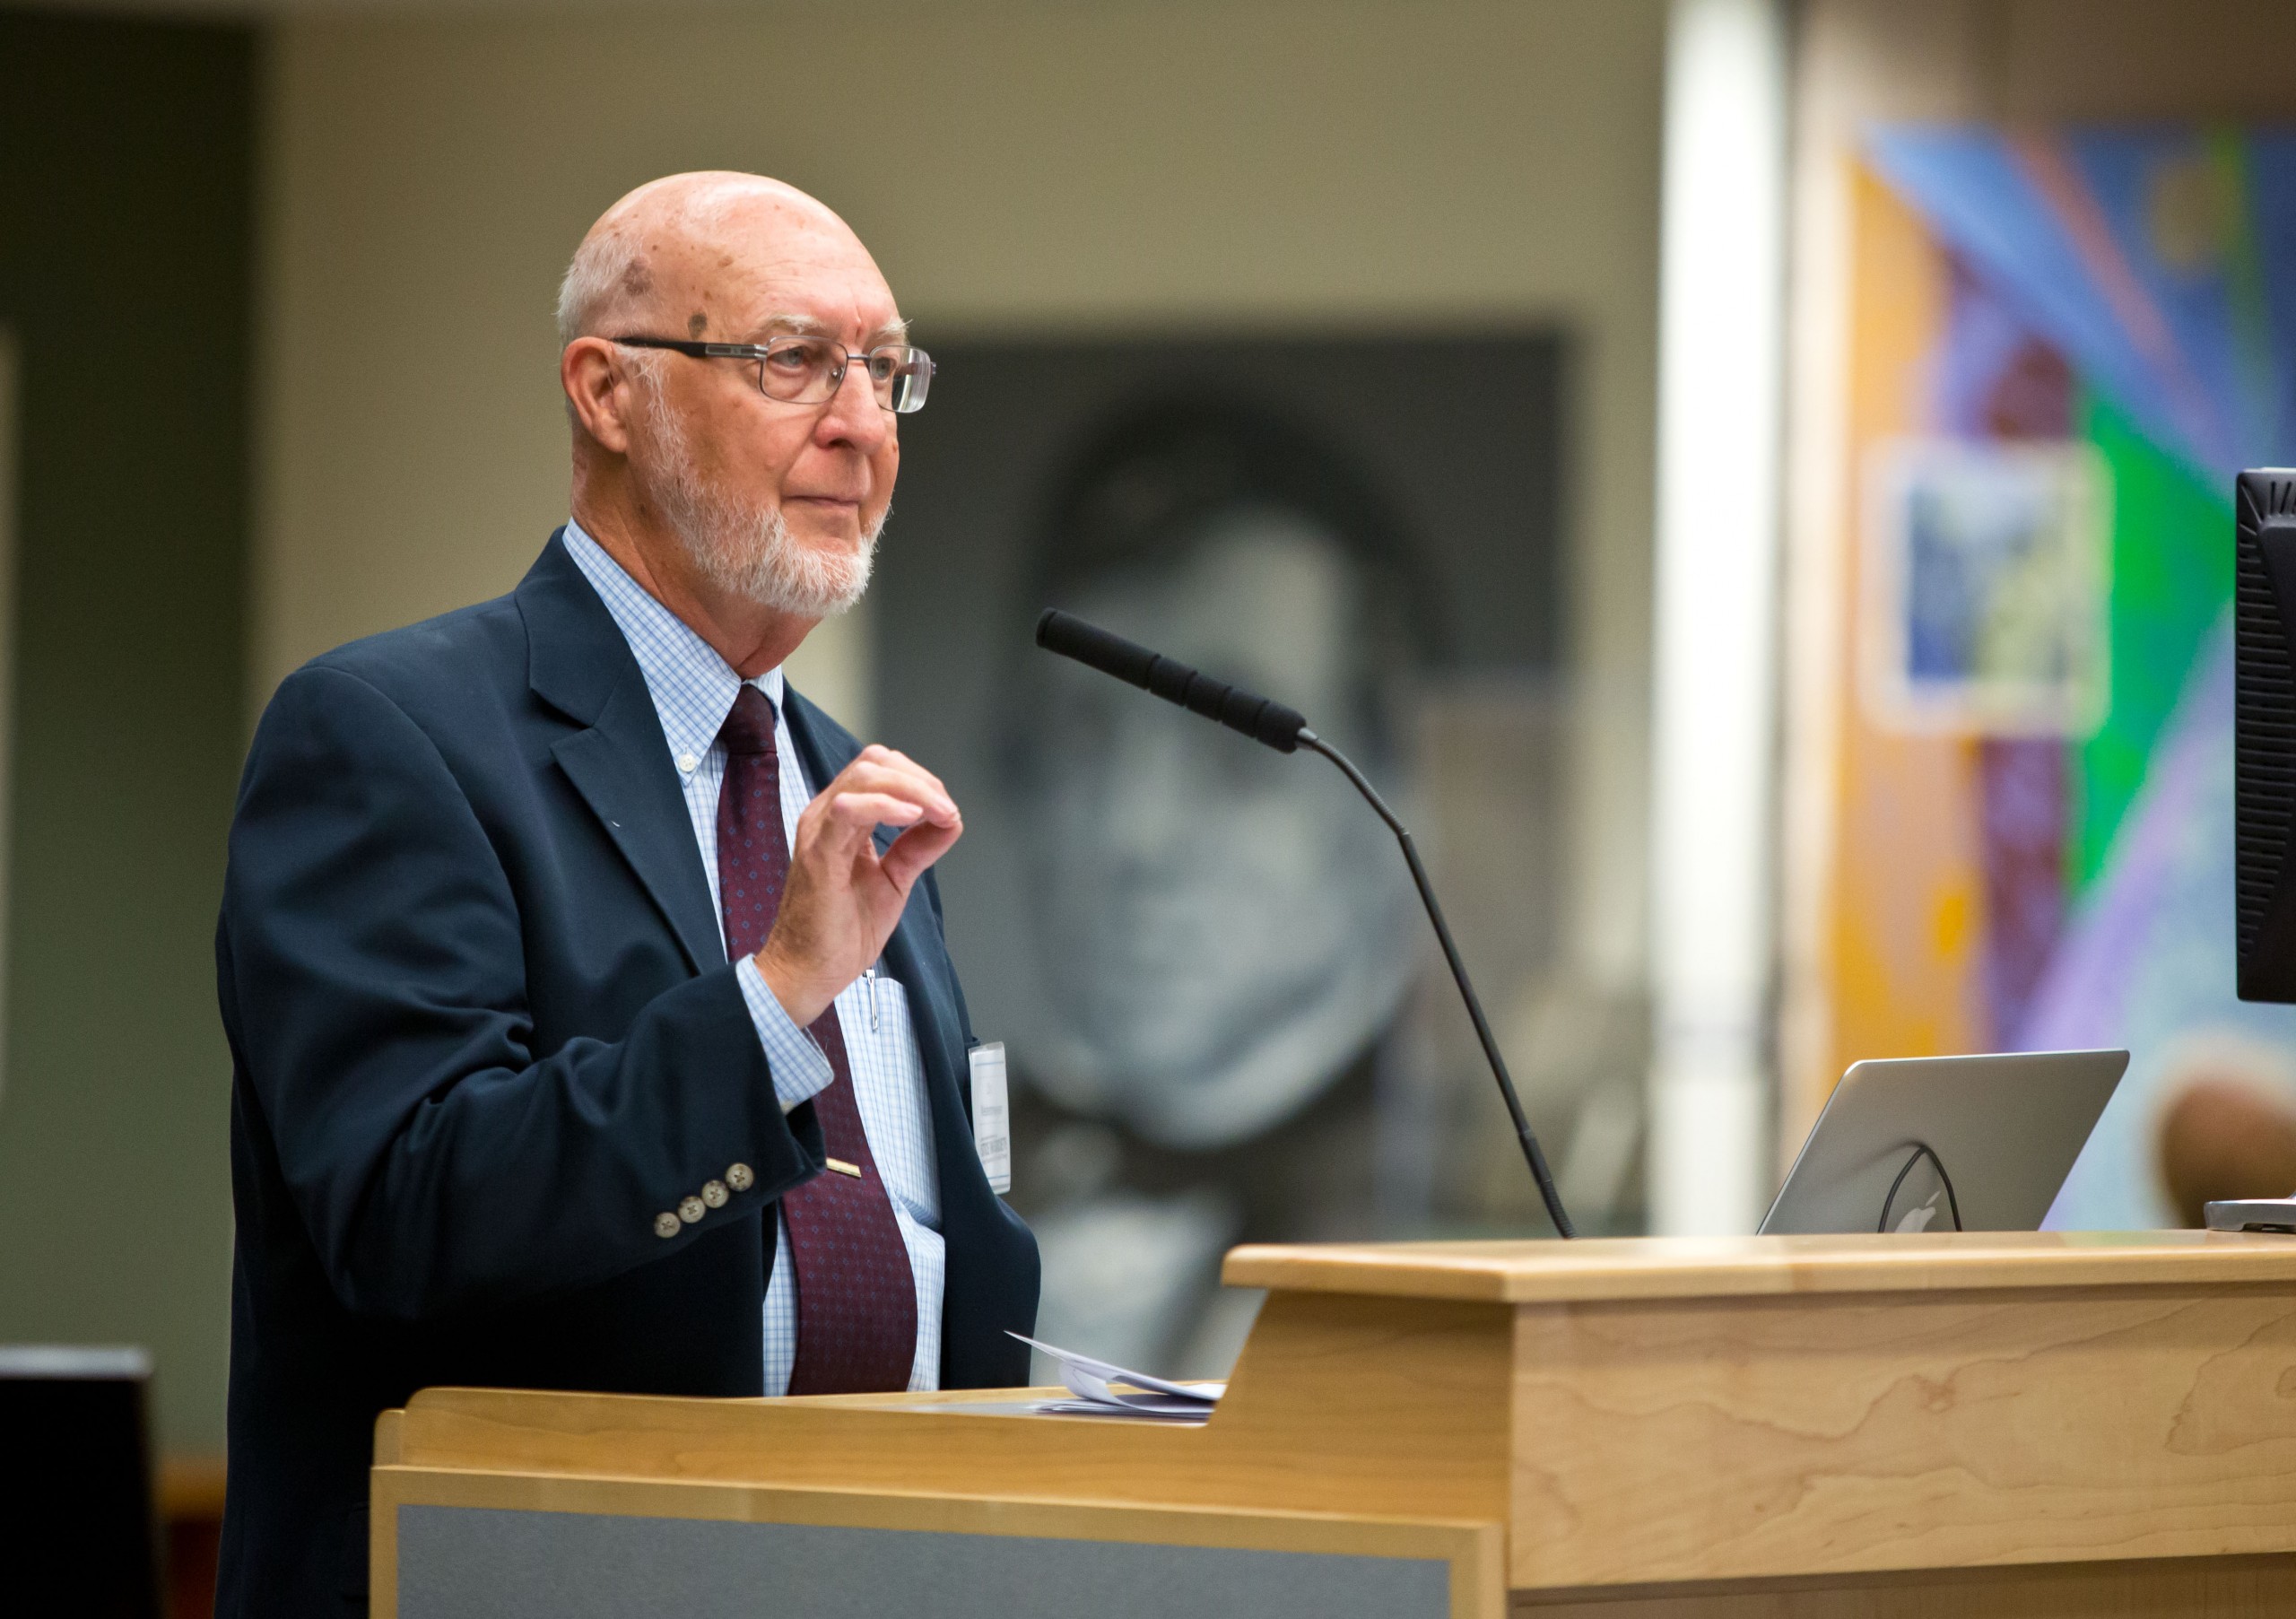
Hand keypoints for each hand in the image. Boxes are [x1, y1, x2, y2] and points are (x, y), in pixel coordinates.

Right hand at [754, 745, 960, 1025]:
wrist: (809, 972)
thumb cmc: (840, 932)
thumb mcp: (894, 880)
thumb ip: (917, 847)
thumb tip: (948, 820)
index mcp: (842, 819)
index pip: (881, 770)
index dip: (920, 780)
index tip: (947, 811)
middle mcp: (827, 816)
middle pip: (875, 762)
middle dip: (921, 780)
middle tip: (945, 810)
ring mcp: (819, 831)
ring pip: (865, 775)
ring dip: (913, 788)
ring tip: (937, 813)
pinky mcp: (818, 854)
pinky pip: (848, 809)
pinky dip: (886, 805)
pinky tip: (912, 817)